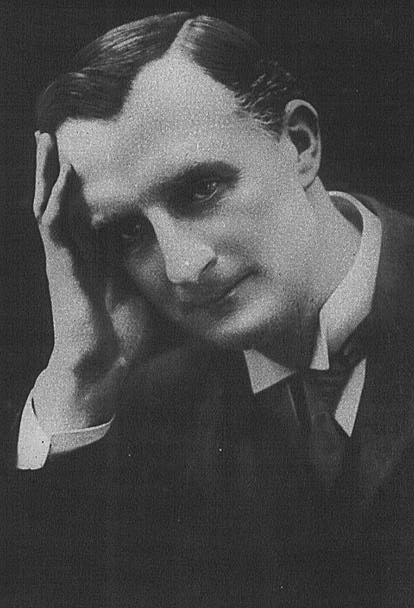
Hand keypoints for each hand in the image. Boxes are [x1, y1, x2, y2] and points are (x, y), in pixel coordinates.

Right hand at [32, 132, 157, 431]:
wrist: (104, 370)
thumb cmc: (128, 338)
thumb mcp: (158, 300)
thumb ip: (176, 283)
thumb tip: (213, 277)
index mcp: (100, 256)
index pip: (93, 208)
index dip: (91, 181)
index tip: (99, 148)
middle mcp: (80, 252)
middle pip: (67, 200)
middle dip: (63, 168)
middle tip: (59, 130)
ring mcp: (68, 260)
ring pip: (53, 207)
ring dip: (51, 174)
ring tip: (46, 139)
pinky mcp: (62, 270)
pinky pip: (55, 229)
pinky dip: (54, 202)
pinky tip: (59, 177)